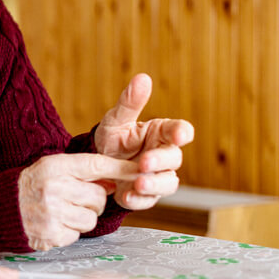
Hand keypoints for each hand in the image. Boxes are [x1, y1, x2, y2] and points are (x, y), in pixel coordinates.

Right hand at [18, 153, 141, 250]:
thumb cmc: (30, 186)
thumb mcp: (51, 169)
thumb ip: (82, 172)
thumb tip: (115, 181)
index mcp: (55, 166)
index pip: (96, 164)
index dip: (121, 169)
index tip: (142, 170)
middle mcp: (54, 188)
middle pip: (98, 197)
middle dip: (92, 201)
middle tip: (74, 199)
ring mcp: (52, 213)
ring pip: (91, 219)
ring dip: (81, 218)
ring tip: (61, 212)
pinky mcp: (51, 234)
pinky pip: (77, 235)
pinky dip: (69, 232)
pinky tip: (53, 224)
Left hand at [94, 73, 193, 209]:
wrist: (96, 164)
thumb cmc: (113, 138)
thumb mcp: (116, 120)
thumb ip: (129, 102)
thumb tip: (142, 78)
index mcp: (161, 133)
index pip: (180, 130)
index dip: (182, 132)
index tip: (180, 135)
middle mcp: (163, 155)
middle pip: (174, 159)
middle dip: (160, 161)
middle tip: (144, 162)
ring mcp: (157, 176)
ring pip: (167, 183)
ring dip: (154, 184)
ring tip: (138, 183)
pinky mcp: (146, 195)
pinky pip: (148, 200)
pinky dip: (138, 200)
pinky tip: (126, 196)